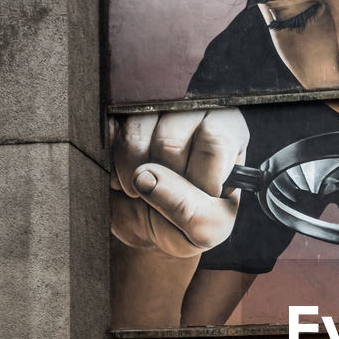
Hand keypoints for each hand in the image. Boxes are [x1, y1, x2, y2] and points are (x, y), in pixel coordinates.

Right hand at [110, 110, 248, 256]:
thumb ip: (190, 211)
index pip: (215, 144)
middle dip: (161, 183)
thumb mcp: (204, 230)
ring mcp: (154, 108)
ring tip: (137, 193)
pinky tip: (120, 178)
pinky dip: (109, 162)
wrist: (148, 222)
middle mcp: (194, 112)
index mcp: (228, 137)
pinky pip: (109, 129)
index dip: (197, 180)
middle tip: (161, 200)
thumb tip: (147, 178)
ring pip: (136, 131)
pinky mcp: (120, 112)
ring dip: (130, 173)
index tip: (192, 202)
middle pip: (171, 140)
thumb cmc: (188, 222)